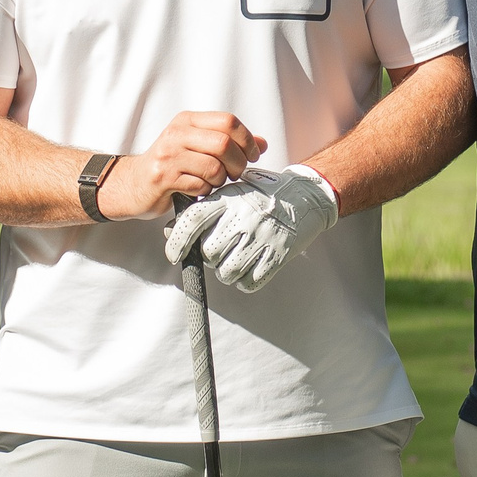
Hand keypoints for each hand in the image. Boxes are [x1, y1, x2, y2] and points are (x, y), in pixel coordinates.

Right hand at [92, 112, 265, 219]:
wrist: (131, 184)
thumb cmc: (168, 165)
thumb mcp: (197, 146)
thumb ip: (228, 142)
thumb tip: (261, 144)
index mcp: (187, 121)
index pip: (228, 121)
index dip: (247, 140)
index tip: (251, 155)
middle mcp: (176, 134)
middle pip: (223, 143)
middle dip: (237, 163)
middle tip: (235, 173)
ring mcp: (168, 155)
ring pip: (213, 166)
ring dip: (220, 180)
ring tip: (212, 182)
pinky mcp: (162, 177)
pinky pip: (199, 185)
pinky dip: (204, 191)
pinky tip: (197, 190)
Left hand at [164, 166, 339, 291]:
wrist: (306, 196)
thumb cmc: (263, 195)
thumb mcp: (232, 194)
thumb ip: (203, 211)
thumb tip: (170, 231)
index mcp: (229, 199)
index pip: (193, 221)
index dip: (178, 241)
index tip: (174, 255)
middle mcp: (244, 218)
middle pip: (209, 253)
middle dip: (210, 258)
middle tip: (220, 251)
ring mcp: (262, 237)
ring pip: (227, 272)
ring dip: (226, 272)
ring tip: (235, 259)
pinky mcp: (278, 255)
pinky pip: (250, 282)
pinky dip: (246, 281)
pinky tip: (250, 267)